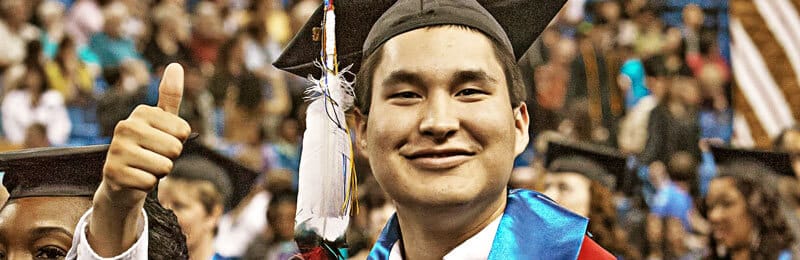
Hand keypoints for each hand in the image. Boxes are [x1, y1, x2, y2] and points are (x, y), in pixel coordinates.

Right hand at [89, 63, 190, 255]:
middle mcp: (125, 127)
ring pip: (164, 167)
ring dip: (159, 173)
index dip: (178, 142)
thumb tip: (176, 65)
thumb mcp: (162, 122)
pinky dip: (146, 186)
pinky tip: (135, 179)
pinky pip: (149, 183)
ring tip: (144, 168)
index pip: (183, 131)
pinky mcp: (112, 173)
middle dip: (170, 159)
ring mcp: (116, 149)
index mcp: (141, 113)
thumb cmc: (148, 148)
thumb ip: (170, 96)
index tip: (162, 142)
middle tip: (153, 158)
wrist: (122, 181)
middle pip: (175, 149)